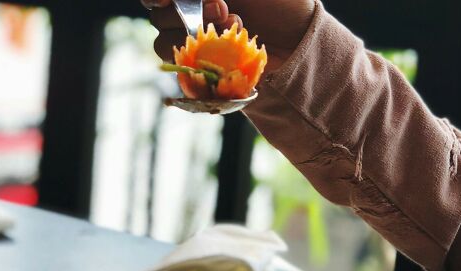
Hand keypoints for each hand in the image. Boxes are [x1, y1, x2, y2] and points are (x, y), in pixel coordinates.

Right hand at [142, 0, 315, 71]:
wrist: (302, 40)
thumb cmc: (280, 3)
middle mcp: (192, 16)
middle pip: (158, 17)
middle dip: (186, 11)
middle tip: (222, 9)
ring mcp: (196, 47)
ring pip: (163, 43)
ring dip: (195, 34)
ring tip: (235, 28)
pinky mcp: (204, 74)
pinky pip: (182, 72)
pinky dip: (200, 62)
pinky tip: (229, 54)